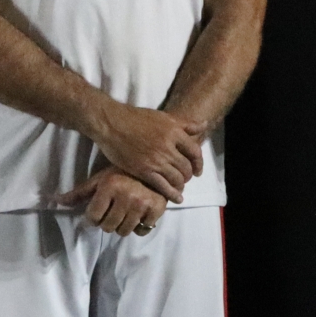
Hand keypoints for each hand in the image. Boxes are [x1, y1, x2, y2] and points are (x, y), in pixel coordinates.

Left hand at [60, 168, 167, 235]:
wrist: (154, 166)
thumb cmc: (122, 173)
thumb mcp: (100, 180)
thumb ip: (79, 193)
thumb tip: (55, 201)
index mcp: (109, 186)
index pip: (93, 218)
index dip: (93, 217)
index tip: (98, 211)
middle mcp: (126, 196)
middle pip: (108, 227)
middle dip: (107, 222)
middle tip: (112, 212)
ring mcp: (142, 204)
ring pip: (124, 231)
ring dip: (122, 226)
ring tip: (124, 214)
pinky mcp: (157, 210)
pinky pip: (141, 231)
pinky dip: (139, 227)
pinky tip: (138, 215)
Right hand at [87, 103, 205, 202]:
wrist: (111, 123)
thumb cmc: (136, 118)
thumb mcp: (163, 117)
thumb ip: (185, 123)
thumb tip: (204, 125)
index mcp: (174, 132)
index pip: (195, 152)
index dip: (199, 163)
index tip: (198, 170)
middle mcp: (168, 147)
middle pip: (186, 167)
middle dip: (188, 175)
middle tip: (185, 179)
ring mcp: (156, 160)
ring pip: (177, 178)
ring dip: (180, 185)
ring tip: (178, 187)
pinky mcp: (144, 170)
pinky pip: (163, 186)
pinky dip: (172, 194)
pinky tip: (176, 199)